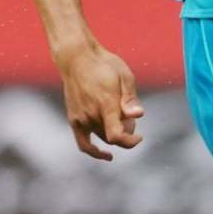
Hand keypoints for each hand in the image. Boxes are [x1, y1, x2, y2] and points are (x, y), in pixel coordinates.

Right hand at [57, 43, 144, 160]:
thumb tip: (138, 116)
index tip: (139, 137)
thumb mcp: (124, 76)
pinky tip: (106, 155)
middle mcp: (91, 114)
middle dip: (125, 131)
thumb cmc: (104, 65)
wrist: (77, 58)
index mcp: (105, 104)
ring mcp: (81, 118)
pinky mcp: (73, 119)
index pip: (116, 136)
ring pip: (101, 137)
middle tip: (128, 117)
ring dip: (112, 133)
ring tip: (118, 118)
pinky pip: (83, 143)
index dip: (130, 141)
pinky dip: (93, 152)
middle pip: (112, 137)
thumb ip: (130, 98)